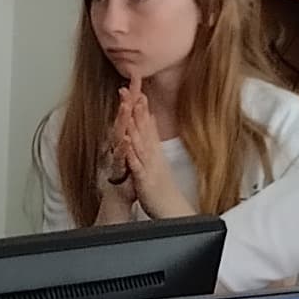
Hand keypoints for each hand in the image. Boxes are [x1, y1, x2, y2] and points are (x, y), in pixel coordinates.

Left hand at [109, 85, 193, 220]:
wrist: (172, 211)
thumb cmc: (163, 189)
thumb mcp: (158, 160)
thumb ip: (154, 140)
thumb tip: (152, 121)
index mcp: (154, 152)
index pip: (147, 125)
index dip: (141, 106)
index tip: (136, 88)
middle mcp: (153, 155)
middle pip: (144, 128)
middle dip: (136, 108)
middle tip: (130, 88)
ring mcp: (150, 166)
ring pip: (141, 141)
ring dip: (135, 124)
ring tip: (129, 107)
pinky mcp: (146, 179)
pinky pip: (137, 164)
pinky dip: (132, 152)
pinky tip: (127, 141)